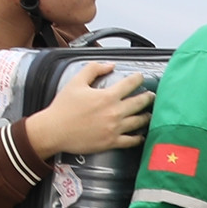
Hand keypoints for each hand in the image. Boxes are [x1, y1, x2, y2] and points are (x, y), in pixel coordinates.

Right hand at [24, 63, 153, 158]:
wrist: (54, 130)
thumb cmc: (63, 107)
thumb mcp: (76, 82)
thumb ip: (93, 69)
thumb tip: (110, 65)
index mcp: (107, 96)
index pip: (130, 84)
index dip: (138, 79)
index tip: (141, 77)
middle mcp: (115, 112)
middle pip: (140, 103)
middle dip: (148, 98)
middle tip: (152, 96)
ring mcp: (115, 128)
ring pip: (139, 122)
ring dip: (147, 116)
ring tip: (150, 114)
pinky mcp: (112, 142)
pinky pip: (132, 140)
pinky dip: (139, 137)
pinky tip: (142, 135)